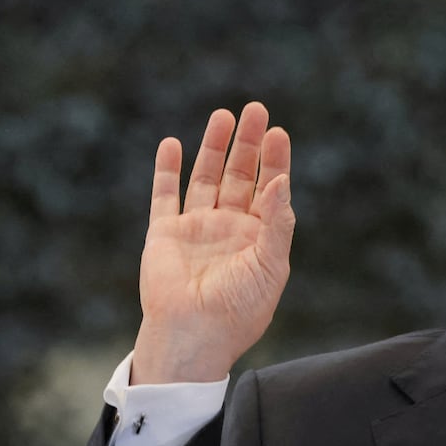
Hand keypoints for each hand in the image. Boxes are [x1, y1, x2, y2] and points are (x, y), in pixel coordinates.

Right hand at [130, 103, 294, 383]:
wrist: (194, 336)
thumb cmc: (239, 310)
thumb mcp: (270, 265)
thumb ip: (278, 223)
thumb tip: (281, 180)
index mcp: (259, 237)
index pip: (270, 189)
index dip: (275, 160)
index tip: (278, 133)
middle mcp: (229, 228)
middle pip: (240, 175)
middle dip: (248, 144)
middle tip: (256, 109)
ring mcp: (196, 229)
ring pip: (205, 177)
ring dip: (213, 147)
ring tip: (223, 115)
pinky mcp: (165, 234)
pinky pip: (165, 196)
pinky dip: (166, 170)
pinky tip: (172, 143)